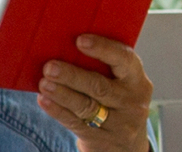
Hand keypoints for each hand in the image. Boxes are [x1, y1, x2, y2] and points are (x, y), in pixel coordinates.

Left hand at [37, 35, 153, 151]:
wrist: (125, 144)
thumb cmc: (116, 100)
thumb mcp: (122, 84)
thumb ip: (104, 67)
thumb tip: (67, 45)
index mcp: (138, 80)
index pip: (124, 60)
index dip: (103, 49)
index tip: (80, 40)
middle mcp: (132, 102)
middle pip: (100, 87)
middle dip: (73, 76)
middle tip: (50, 67)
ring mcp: (118, 124)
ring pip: (86, 106)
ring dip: (62, 94)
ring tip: (44, 83)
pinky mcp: (101, 140)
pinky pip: (76, 123)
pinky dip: (58, 111)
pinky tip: (44, 100)